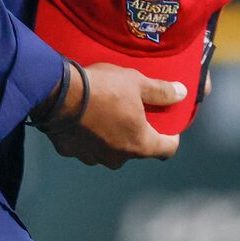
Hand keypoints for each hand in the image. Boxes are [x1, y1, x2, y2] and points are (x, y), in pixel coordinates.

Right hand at [44, 63, 185, 168]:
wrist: (57, 94)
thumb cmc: (103, 88)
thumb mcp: (137, 82)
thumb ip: (161, 91)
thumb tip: (182, 93)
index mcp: (140, 144)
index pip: (167, 150)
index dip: (172, 137)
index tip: (169, 126)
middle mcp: (118, 158)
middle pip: (138, 149)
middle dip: (138, 133)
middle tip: (134, 112)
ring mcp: (93, 158)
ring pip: (111, 150)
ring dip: (113, 136)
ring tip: (107, 113)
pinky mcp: (71, 153)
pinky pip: (87, 146)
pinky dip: (89, 136)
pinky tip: (85, 118)